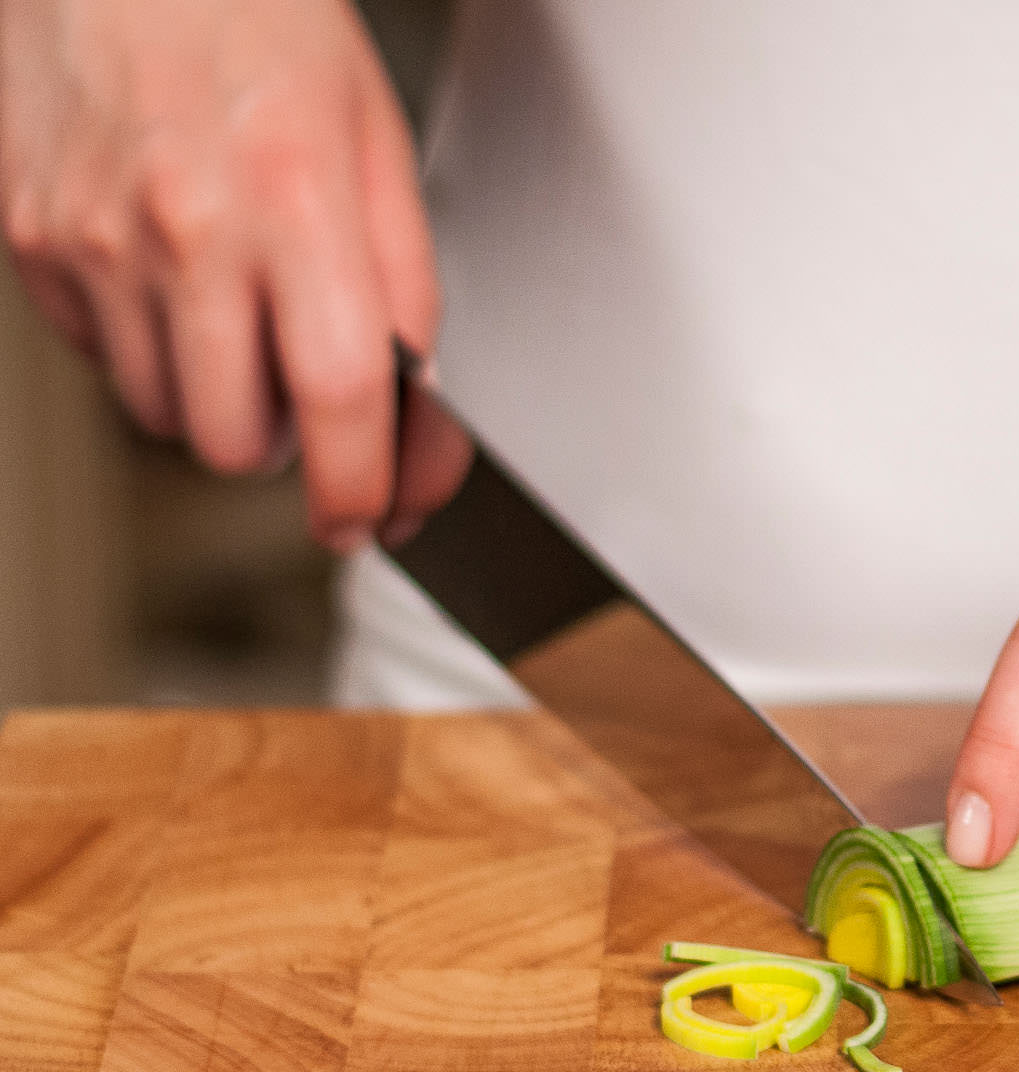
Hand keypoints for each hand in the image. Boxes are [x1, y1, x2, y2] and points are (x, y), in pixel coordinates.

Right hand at [0, 0, 467, 549]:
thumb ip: (405, 286)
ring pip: (164, 416)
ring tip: (239, 313)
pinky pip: (101, 359)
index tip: (374, 516)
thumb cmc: (261, 22)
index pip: (340, 399)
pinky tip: (171, 273)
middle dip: (288, 449)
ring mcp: (93, 236)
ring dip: (216, 400)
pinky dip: (148, 347)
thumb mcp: (378, 143)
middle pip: (236, 441)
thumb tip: (420, 411)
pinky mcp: (32, 239)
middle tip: (307, 393)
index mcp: (295, 198)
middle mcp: (184, 225)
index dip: (364, 485)